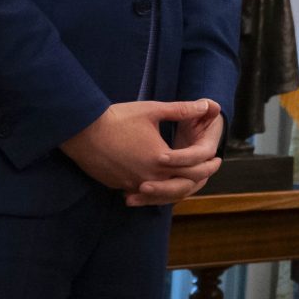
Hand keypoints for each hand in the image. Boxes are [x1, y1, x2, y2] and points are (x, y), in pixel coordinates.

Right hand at [63, 99, 224, 205]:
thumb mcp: (152, 111)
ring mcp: (131, 184)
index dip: (208, 165)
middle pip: (181, 186)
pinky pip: (141, 194)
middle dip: (197, 179)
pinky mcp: (118, 185)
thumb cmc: (118, 118)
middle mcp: (148, 177)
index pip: (193, 169)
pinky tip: (157, 183)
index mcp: (161, 159)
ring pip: (161, 194)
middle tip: (207, 172)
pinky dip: (153, 191)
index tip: (217, 160)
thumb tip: (207, 104)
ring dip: (175, 188)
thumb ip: (182, 110)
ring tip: (184, 179)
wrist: (81, 132)